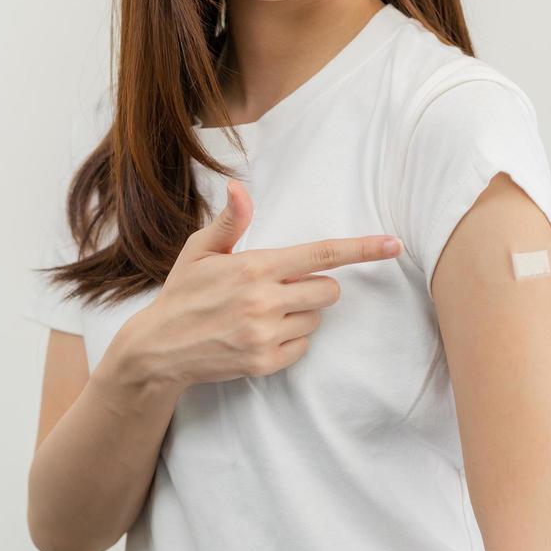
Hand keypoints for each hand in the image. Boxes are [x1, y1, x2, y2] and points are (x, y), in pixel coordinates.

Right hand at [130, 178, 403, 388]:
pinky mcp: (265, 362)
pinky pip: (302, 348)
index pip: (321, 254)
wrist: (157, 348)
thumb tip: (240, 187)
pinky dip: (288, 341)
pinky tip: (257, 335)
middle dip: (313, 287)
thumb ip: (229, 221)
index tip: (393, 244)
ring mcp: (266, 335)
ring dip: (298, 315)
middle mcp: (264, 300)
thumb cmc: (183, 293)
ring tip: (259, 314)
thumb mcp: (200, 250)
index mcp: (255, 266)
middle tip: (279, 288)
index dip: (361, 248)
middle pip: (328, 290)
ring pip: (315, 320)